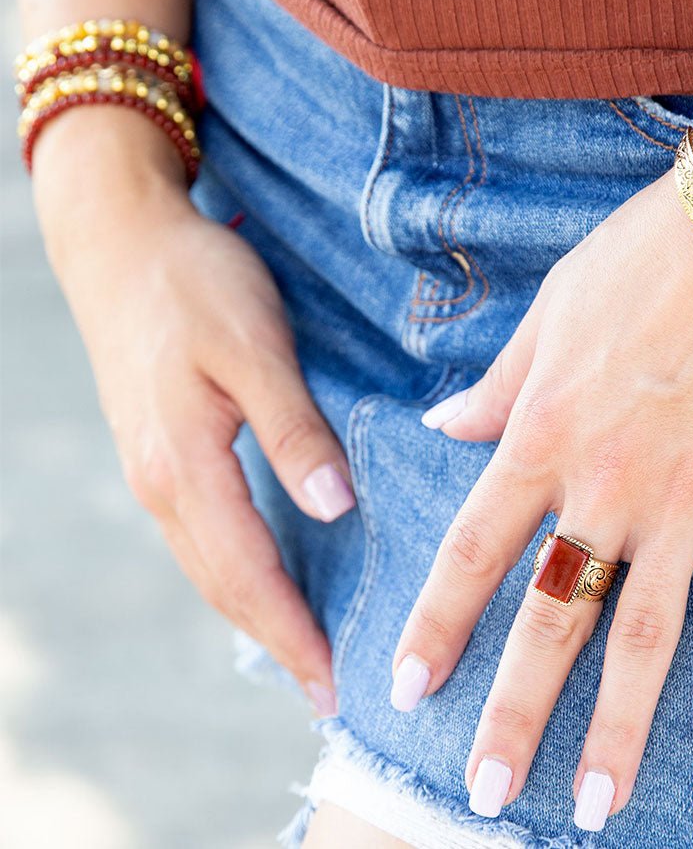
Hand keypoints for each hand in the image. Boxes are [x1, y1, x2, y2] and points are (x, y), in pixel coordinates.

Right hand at [33, 109, 354, 713]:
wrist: (122, 240)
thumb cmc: (196, 284)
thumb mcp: (255, 348)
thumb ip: (294, 430)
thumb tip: (333, 510)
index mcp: (185, 467)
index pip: (249, 575)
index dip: (293, 632)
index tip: (332, 681)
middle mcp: (161, 484)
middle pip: (224, 586)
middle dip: (275, 641)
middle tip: (324, 687)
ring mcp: (154, 471)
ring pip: (209, 566)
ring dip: (255, 613)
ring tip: (300, 648)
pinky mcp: (160, 452)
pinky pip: (201, 535)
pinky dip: (236, 571)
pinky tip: (265, 576)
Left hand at [391, 162, 692, 826]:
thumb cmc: (645, 255)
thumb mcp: (549, 312)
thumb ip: (496, 384)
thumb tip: (441, 425)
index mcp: (544, 434)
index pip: (473, 553)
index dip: (437, 626)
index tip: (408, 688)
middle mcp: (607, 484)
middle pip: (550, 620)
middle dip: (513, 713)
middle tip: (483, 793)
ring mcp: (689, 502)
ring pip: (646, 639)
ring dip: (617, 731)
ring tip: (595, 806)